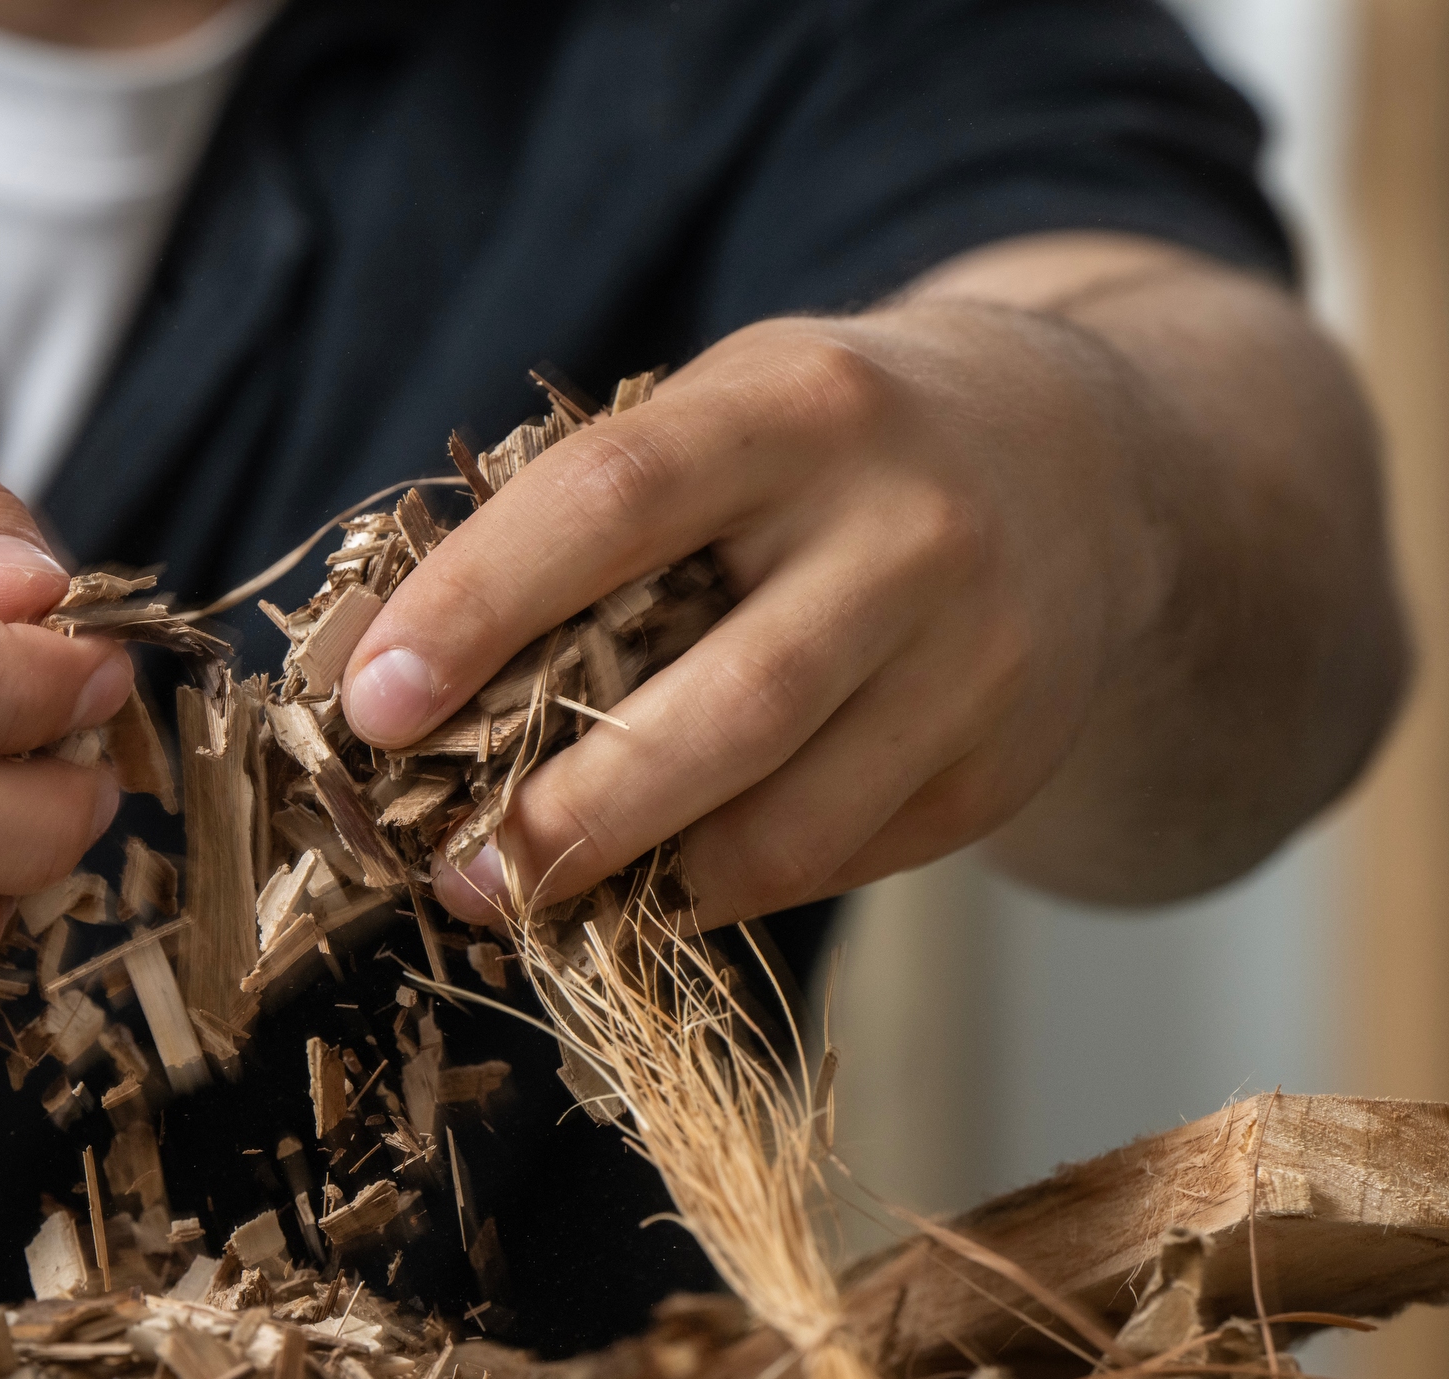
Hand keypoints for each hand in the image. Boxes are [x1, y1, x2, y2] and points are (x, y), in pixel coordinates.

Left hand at [339, 307, 1165, 927]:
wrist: (1074, 463)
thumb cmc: (823, 447)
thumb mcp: (721, 413)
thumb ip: (582, 513)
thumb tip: (390, 673)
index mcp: (796, 407)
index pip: (614, 500)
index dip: (479, 606)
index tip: (374, 704)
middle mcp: (909, 525)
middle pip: (726, 700)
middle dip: (570, 810)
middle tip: (457, 874)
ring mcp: (978, 654)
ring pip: (794, 818)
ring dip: (644, 884)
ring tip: (533, 901)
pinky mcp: (1006, 760)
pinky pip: (842, 858)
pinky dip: (727, 890)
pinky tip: (652, 888)